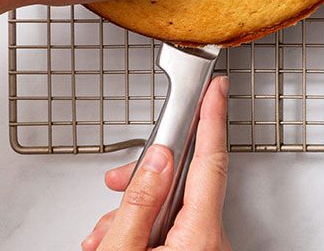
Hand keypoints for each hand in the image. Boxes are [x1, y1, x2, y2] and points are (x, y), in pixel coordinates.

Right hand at [82, 76, 232, 250]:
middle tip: (118, 181)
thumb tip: (156, 159)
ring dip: (136, 211)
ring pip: (174, 206)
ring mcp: (206, 249)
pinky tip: (120, 239)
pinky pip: (175, 227)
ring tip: (106, 233)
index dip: (212, 118)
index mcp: (200, 235)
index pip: (211, 161)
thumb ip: (139, 201)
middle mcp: (212, 242)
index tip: (217, 89)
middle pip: (185, 184)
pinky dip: (145, 227)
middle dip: (145, 178)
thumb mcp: (123, 249)